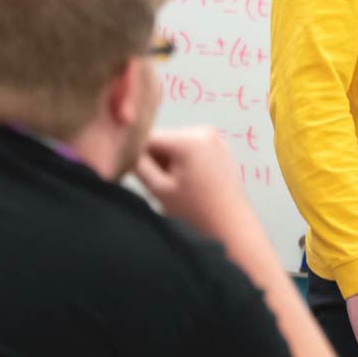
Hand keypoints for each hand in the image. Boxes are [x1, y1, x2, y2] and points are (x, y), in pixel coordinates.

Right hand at [133, 127, 248, 235]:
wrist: (232, 225)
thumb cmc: (196, 212)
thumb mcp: (158, 189)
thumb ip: (138, 164)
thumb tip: (125, 146)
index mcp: (188, 139)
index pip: (146, 137)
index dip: (134, 154)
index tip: (133, 173)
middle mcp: (203, 131)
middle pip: (161, 139)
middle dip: (154, 159)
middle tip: (160, 186)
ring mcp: (214, 137)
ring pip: (174, 144)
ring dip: (167, 162)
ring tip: (176, 187)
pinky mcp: (219, 147)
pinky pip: (190, 149)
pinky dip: (182, 162)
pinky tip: (188, 183)